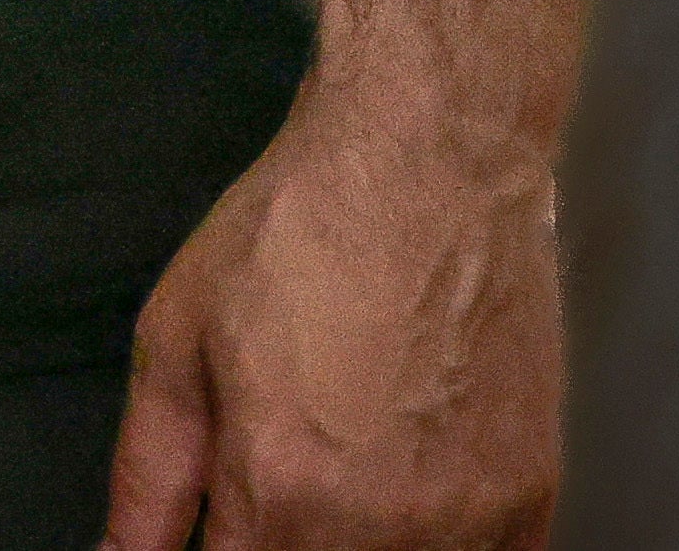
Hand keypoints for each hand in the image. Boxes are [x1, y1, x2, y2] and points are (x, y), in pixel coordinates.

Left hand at [97, 96, 563, 549]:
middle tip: (285, 482)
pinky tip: (409, 487)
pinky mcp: (531, 501)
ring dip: (358, 547)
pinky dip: (439, 548)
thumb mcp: (176, 342)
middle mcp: (379, 527)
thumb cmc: (299, 235)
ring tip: (348, 468)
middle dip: (285, 543)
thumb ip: (147, 482)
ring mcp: (467, 522)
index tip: (228, 522)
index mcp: (280, 491)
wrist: (430, 164)